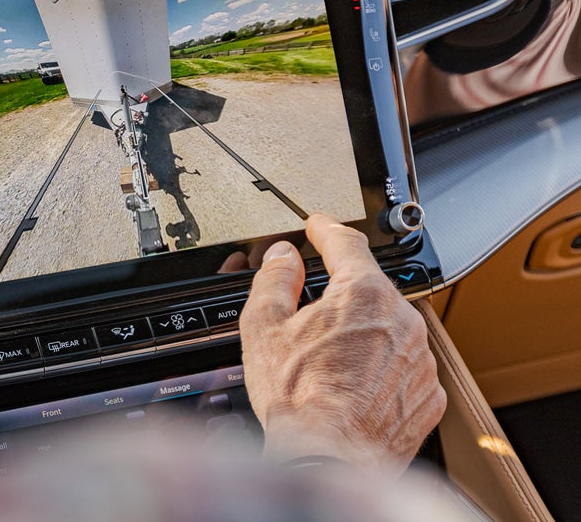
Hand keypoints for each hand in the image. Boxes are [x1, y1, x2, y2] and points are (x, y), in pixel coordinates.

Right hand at [239, 214, 445, 476]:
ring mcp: (419, 359)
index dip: (326, 229)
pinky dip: (379, 369)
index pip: (345, 242)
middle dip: (339, 293)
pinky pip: (401, 366)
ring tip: (325, 364)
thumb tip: (282, 257)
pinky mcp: (426, 394)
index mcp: (362, 293)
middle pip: (367, 288)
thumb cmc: (298, 401)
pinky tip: (350, 387)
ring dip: (361, 333)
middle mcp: (401, 320)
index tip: (318, 226)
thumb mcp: (263, 327)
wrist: (330, 462)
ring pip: (387, 328)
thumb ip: (273, 280)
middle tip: (307, 315)